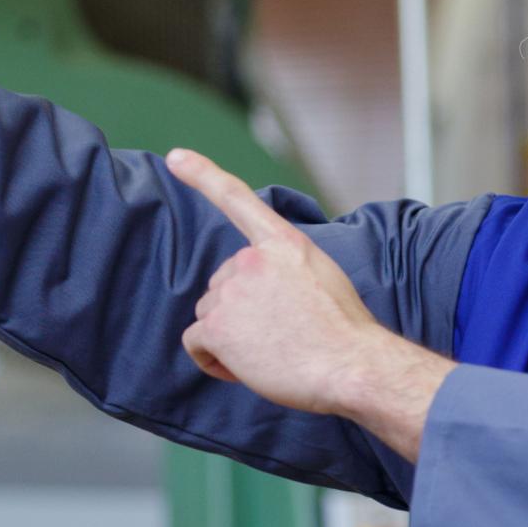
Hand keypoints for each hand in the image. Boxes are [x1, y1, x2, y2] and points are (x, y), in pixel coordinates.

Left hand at [165, 149, 455, 453]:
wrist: (351, 364)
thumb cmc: (345, 332)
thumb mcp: (323, 278)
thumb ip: (286, 271)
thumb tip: (265, 294)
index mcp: (283, 243)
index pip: (237, 199)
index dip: (203, 175)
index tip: (176, 157)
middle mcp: (251, 259)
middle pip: (224, 283)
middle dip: (241, 310)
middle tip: (281, 335)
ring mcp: (230, 291)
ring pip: (211, 314)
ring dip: (230, 338)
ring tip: (271, 353)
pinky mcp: (216, 326)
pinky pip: (196, 344)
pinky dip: (213, 360)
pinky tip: (245, 368)